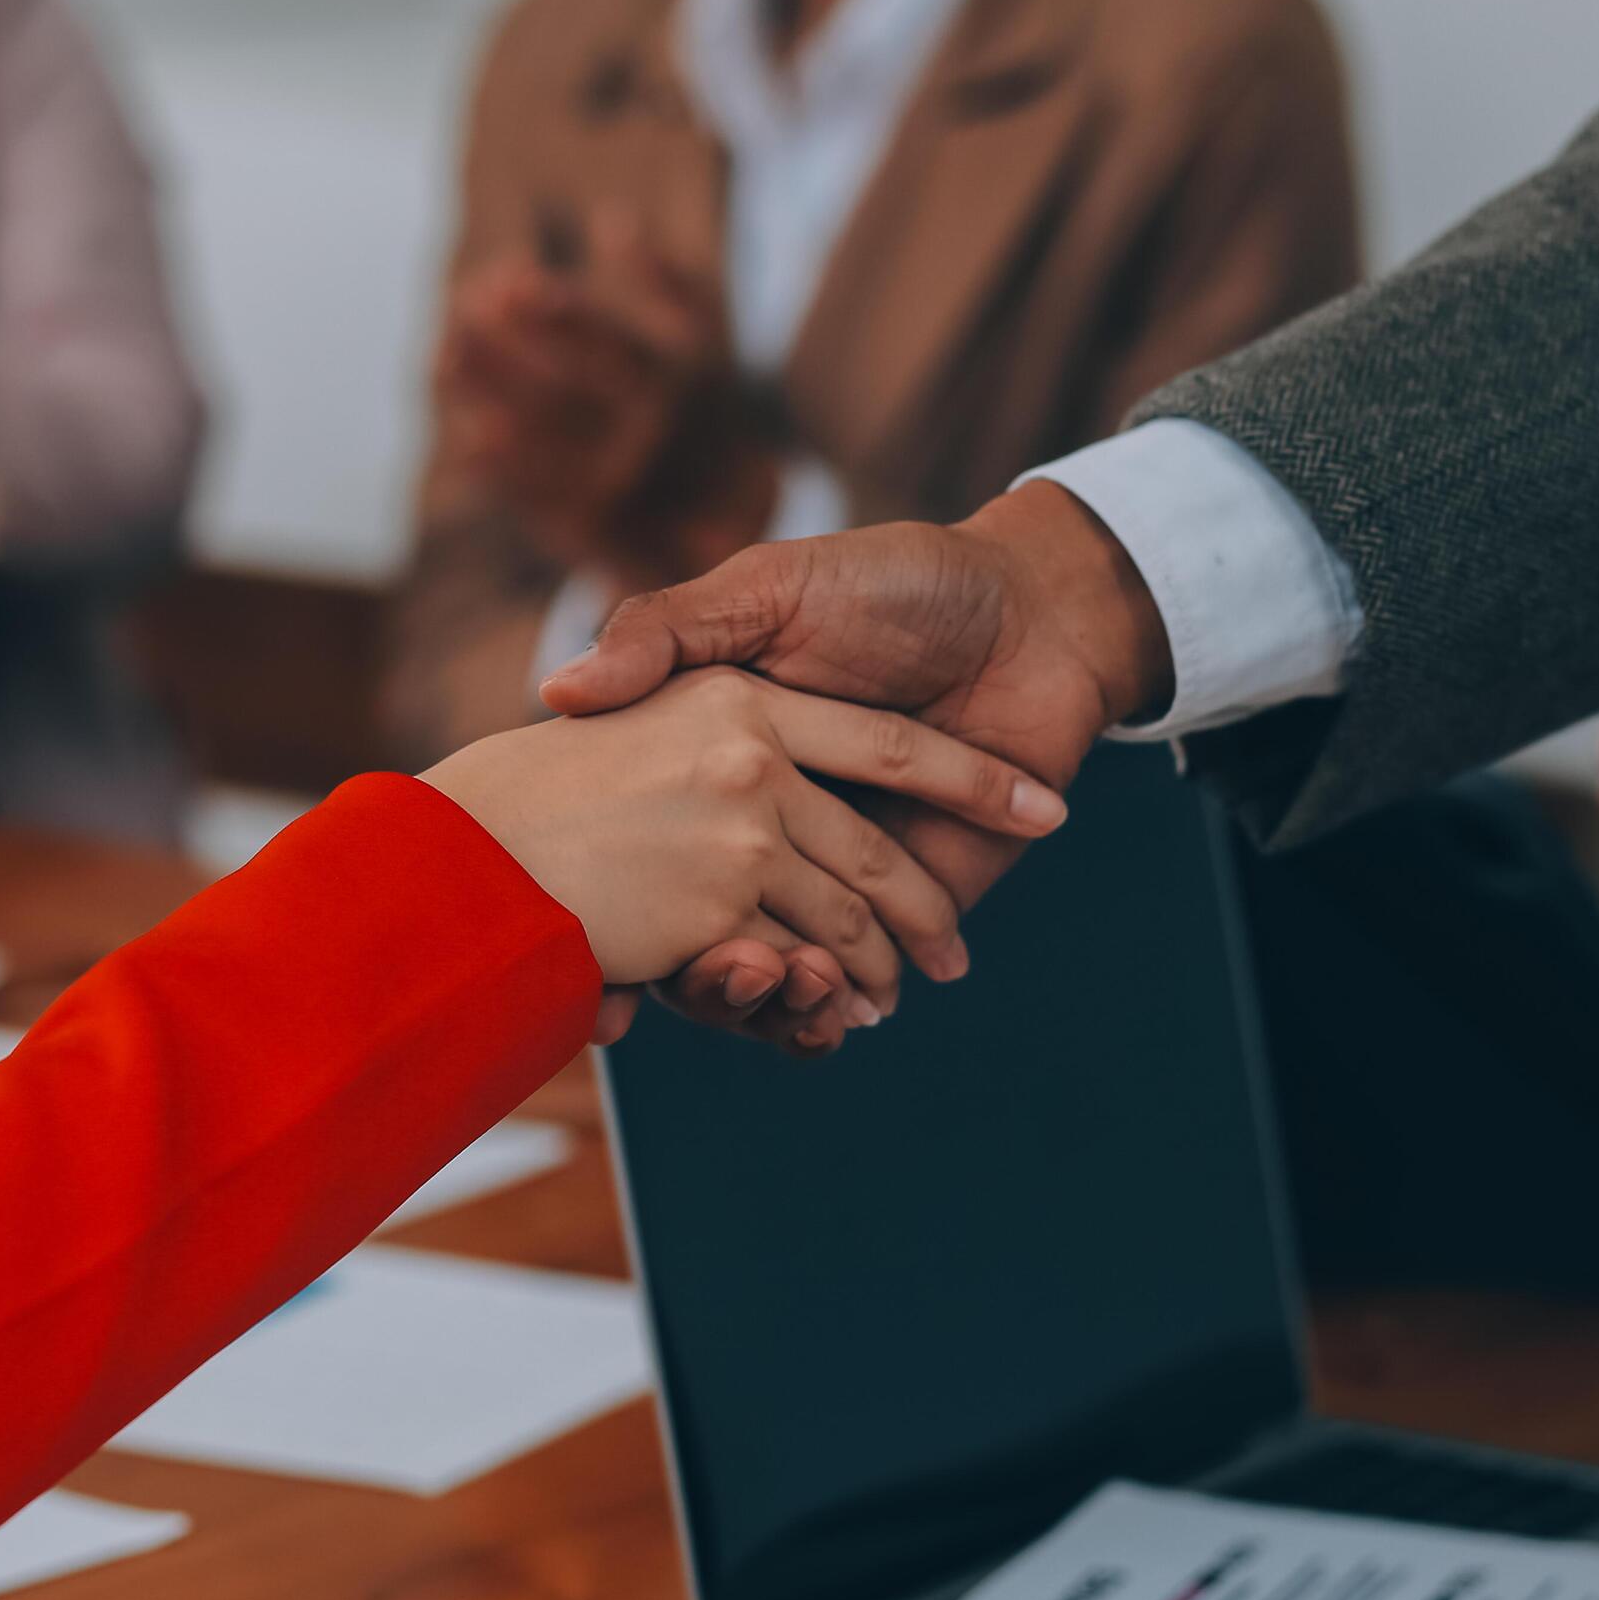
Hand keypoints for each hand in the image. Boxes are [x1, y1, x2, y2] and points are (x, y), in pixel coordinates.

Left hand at [435, 214, 777, 592]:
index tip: (512, 279)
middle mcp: (646, 432)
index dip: (562, 315)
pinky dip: (498, 468)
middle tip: (464, 307)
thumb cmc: (703, 397)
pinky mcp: (591, 524)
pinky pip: (537, 497)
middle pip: (564, 388)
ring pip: (539, 439)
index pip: (610, 343)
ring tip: (442, 354)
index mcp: (672, 378)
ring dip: (487, 396)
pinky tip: (465, 432)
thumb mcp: (702, 332)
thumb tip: (610, 219)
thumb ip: (666, 277)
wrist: (730, 505)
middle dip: (509, 350)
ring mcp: (615, 480)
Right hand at [538, 480, 1170, 1041]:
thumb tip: (559, 689)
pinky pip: (865, 971)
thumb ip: (667, 630)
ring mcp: (842, 861)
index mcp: (727, 751)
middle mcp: (773, 815)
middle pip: (719, 924)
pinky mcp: (918, 896)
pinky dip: (844, 1004)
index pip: (653, 846)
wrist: (1039, 614)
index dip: (610, 901)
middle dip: (721, 982)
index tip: (595, 951)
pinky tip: (839, 1016)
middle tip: (718, 994)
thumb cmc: (897, 583)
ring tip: (798, 1002)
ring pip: (790, 962)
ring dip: (786, 1003)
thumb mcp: (766, 589)